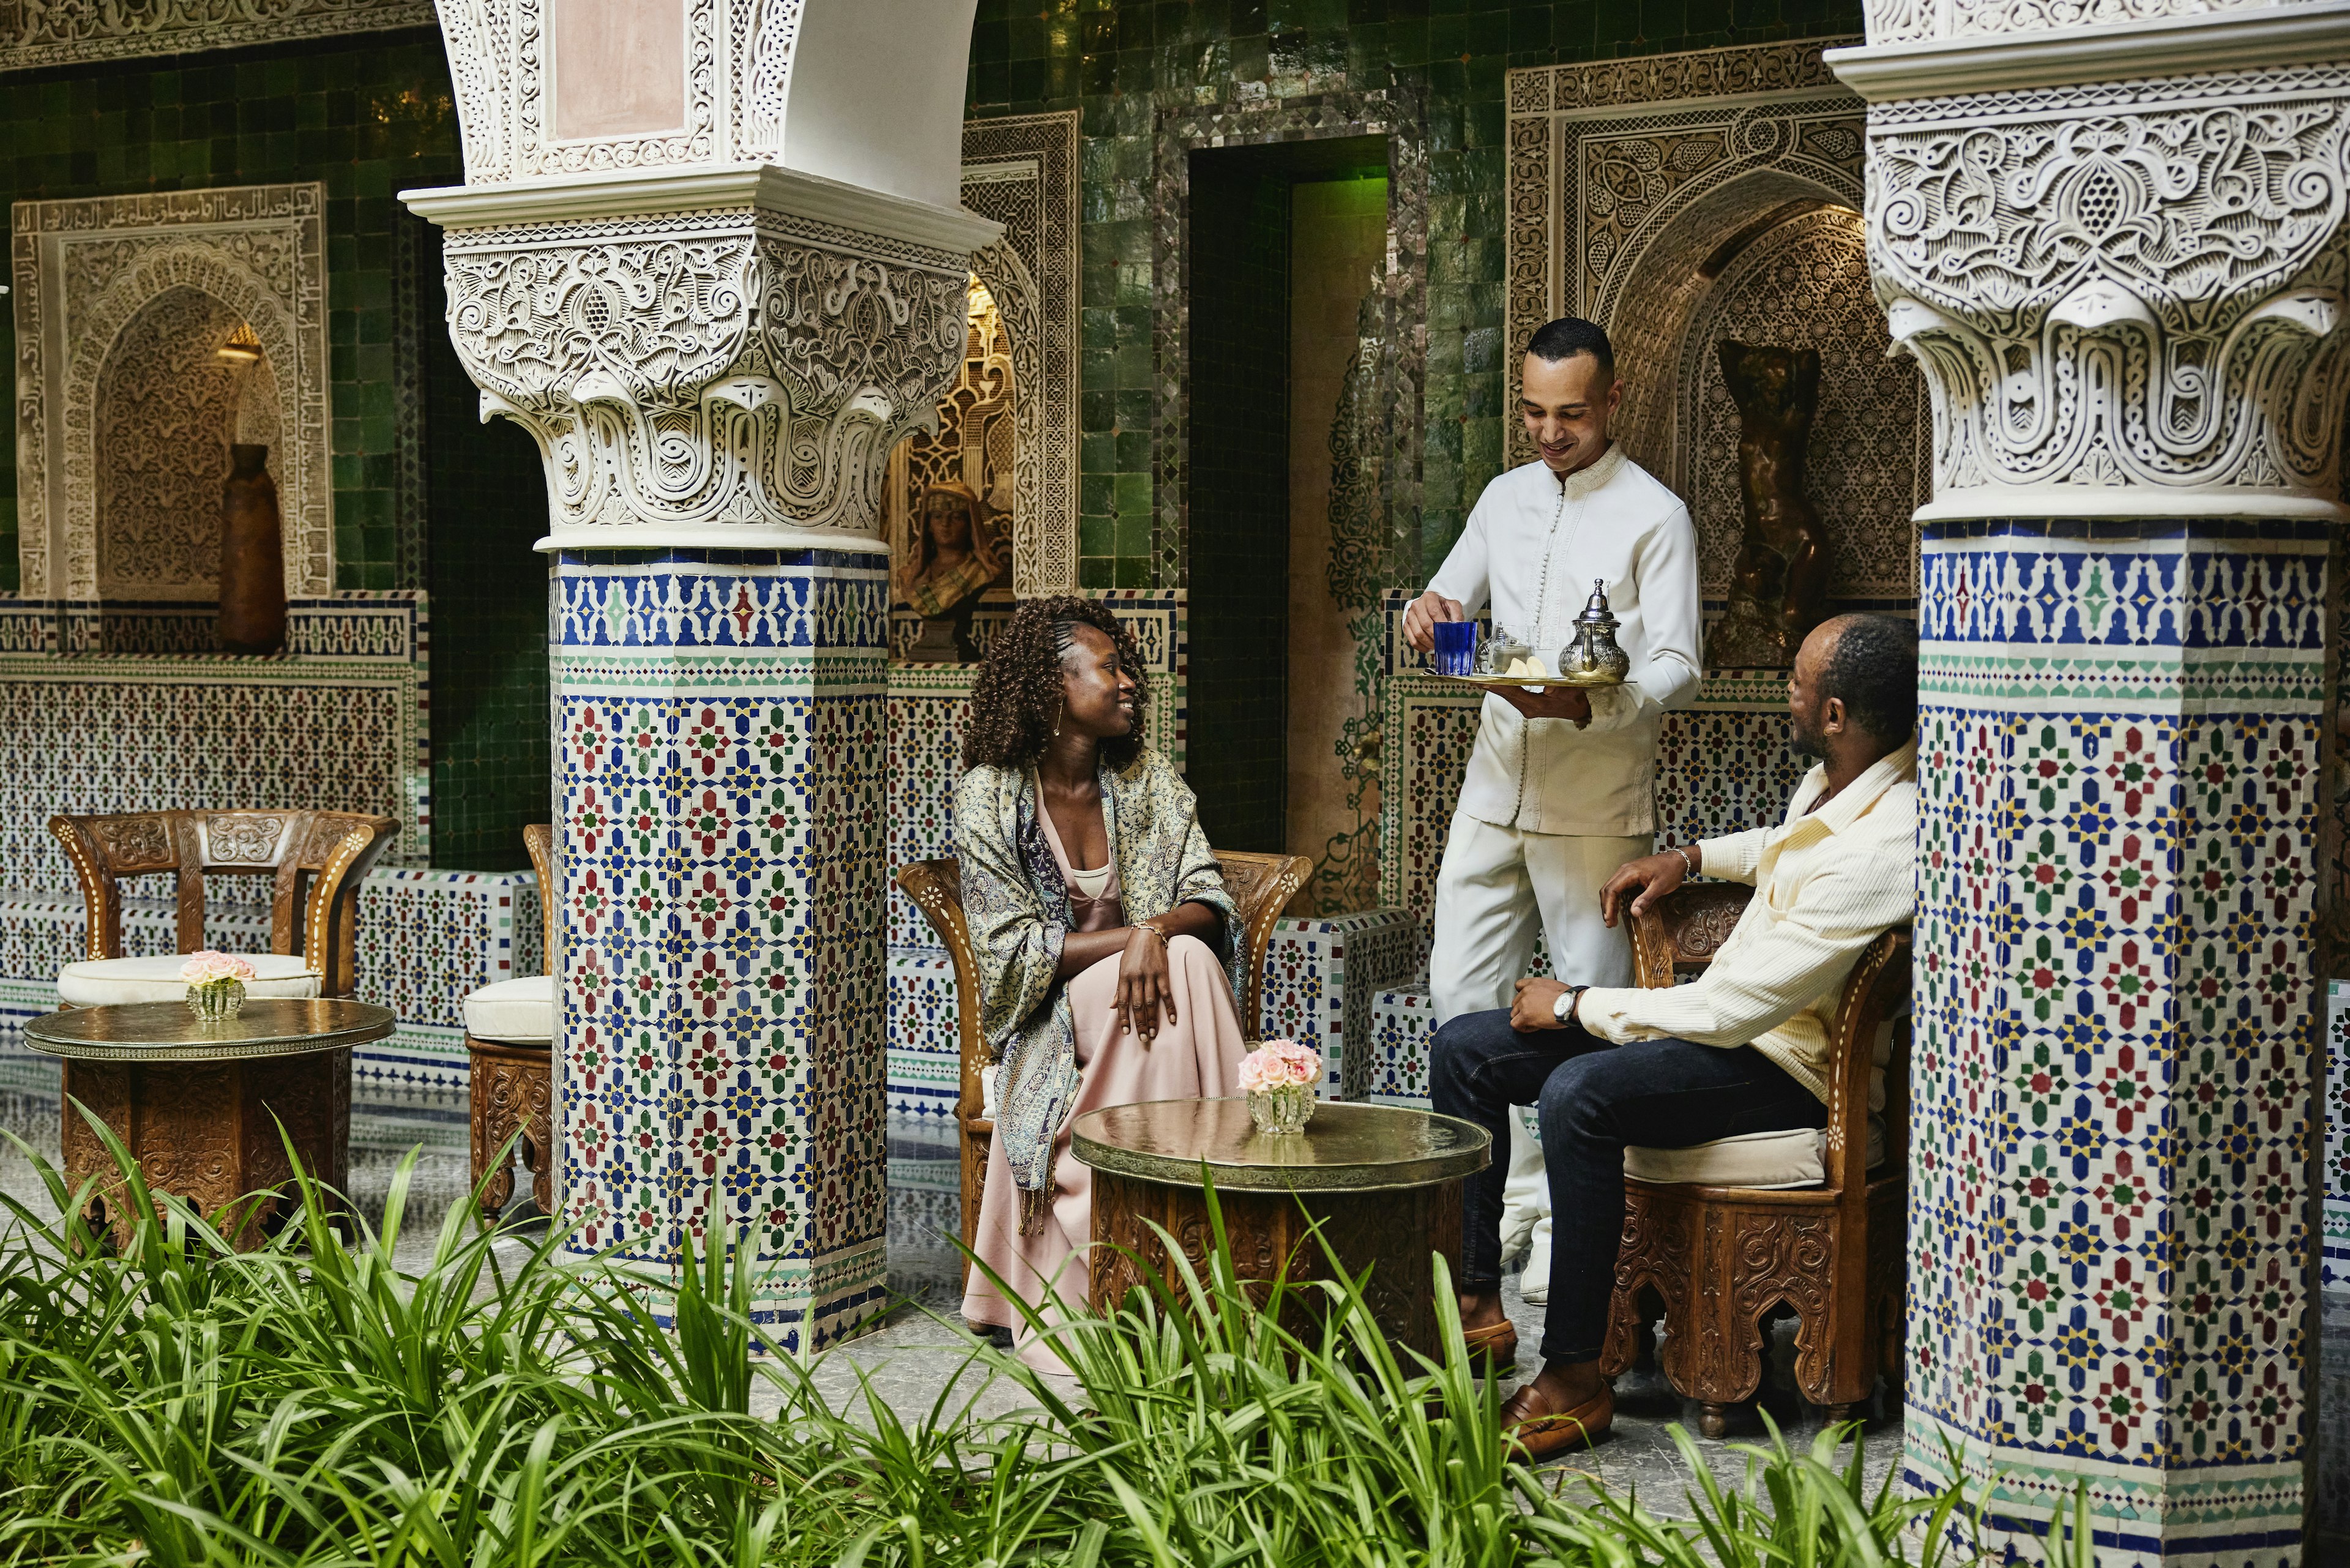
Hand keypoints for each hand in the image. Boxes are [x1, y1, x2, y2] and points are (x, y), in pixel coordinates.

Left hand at [1116, 924, 1175, 1041]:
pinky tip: (1173, 1019)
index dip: (1124, 1018)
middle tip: (1143, 1038)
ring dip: (1153, 1020)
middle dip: (1140, 1024)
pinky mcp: (1163, 973)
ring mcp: (1150, 976)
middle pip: (1137, 1006)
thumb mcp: (1121, 968)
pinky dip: (1170, 1007)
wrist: (1148, 934)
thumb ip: (1119, 989)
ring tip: (1154, 1033)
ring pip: (1151, 1003)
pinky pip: (1167, 994)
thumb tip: (1111, 1006)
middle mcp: (1136, 978)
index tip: (1126, 1032)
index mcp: (1123, 978)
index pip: (1123, 1003)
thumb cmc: (1132, 952)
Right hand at [1403, 590, 1463, 652]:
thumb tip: (1457, 626)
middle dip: (1436, 636)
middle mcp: (1417, 605)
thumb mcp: (1453, 606)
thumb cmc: (1443, 607)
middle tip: (1444, 643)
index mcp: (1429, 597)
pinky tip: (1430, 648)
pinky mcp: (1406, 626)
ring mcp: (1409, 615)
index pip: (1434, 612)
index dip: (1442, 624)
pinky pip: (1412, 641)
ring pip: (1418, 634)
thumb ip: (1457, 615)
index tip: (1449, 634)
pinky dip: (1422, 647)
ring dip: (1429, 643)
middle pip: (1425, 624)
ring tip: (1438, 646)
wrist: (1431, 607)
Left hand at [1492, 685, 1591, 724]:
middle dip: (1492, 686)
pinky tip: (1497, 683)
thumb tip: (1548, 687)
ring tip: (1482, 680)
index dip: (1498, 686)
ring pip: (1509, 696)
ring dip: (1496, 688)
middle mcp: (1528, 708)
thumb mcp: (1571, 692)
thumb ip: (1560, 689)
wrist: (1579, 710)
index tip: (1484, 682)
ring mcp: (1528, 708)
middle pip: (1507, 695)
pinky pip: (1513, 696)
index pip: (1513, 693)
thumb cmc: (1574, 700)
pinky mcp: (1529, 705)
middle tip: (1476, 679)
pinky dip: (1504, 689)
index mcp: (1536, 705)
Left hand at [1512, 976, 1571, 1031]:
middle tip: (1536, 1015)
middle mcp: (1526, 992)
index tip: (1529, 1002)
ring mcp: (1524, 1004)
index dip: (1522, 996)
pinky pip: (1515, 1024)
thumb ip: (1543, 989)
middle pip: (1515, 1003)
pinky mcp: (1525, 1016)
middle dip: (1523, 1010)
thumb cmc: (1568, 997)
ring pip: (1513, 1014)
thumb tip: (1544, 997)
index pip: (1518, 986)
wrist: (1571, 1004)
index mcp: (1534, 983)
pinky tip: (1534, 1027)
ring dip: (1523, 1019)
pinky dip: (1523, 1028)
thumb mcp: (1553, 985)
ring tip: (1536, 1022)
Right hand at [1599, 846, 1695, 927]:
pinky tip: (1618, 908)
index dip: (1608, 906)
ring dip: (1609, 903)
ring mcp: (1626, 871)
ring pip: (1610, 888)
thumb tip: (1634, 913)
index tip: (1609, 919)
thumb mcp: (1660, 887)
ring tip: (1612, 918)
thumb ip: (1646, 900)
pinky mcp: (1630, 874)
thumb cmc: (1670, 871)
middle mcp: (1624, 870)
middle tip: (1609, 922)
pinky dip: (1615, 899)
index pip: (1611, 890)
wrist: (1678, 860)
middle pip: (1607, 889)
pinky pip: (1617, 886)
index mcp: (1629, 872)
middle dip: (1606, 907)